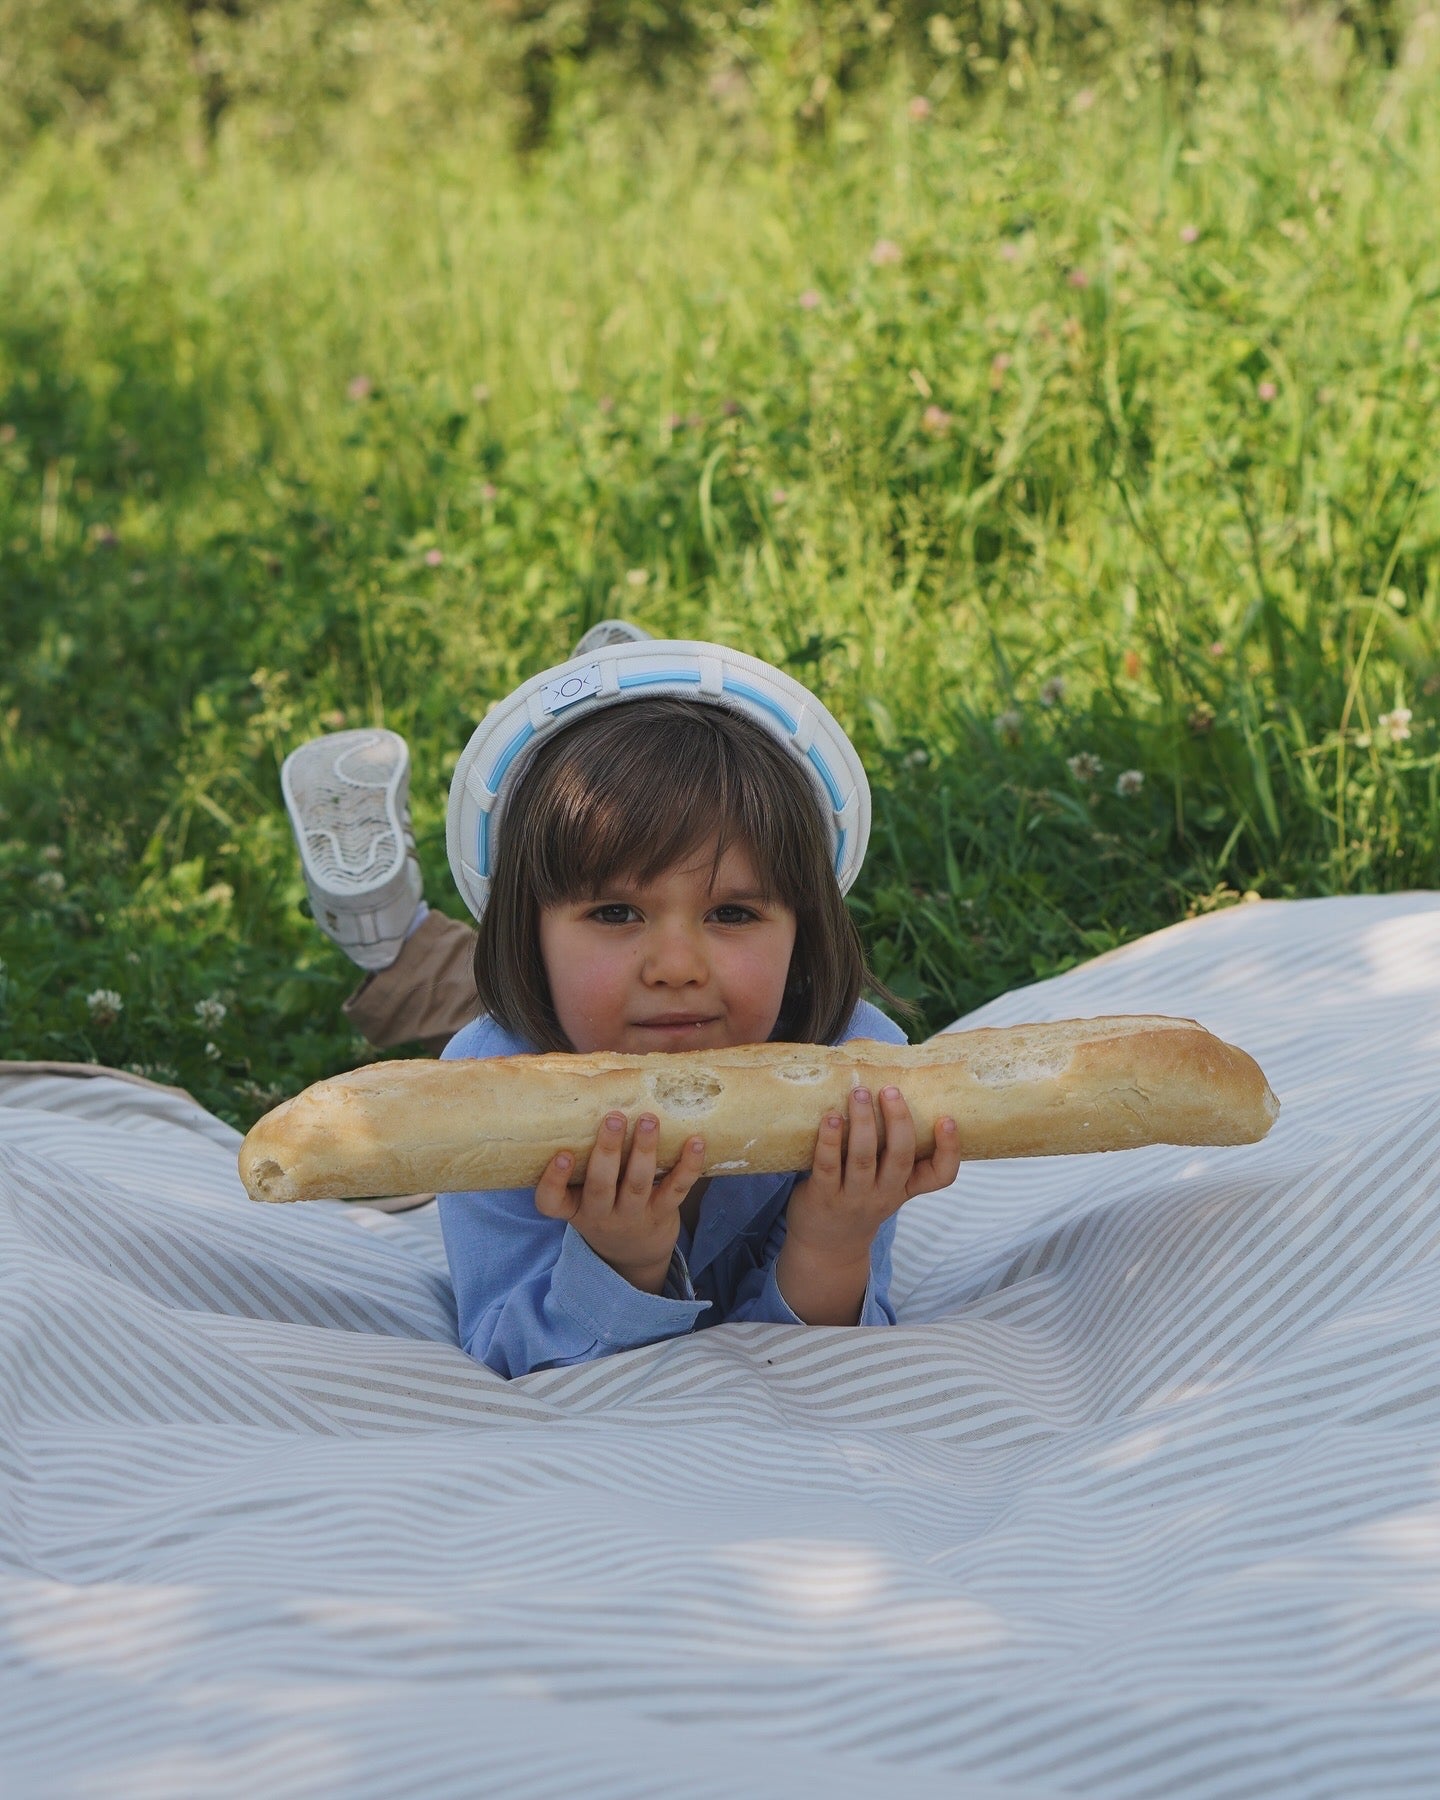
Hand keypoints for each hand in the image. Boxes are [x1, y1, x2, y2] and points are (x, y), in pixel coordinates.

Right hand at [533, 1111, 706, 1293]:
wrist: (633, 1256)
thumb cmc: (603, 1209)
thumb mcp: (581, 1196)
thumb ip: (582, 1161)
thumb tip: (590, 1095)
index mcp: (574, 1207)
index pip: (551, 1202)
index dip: (553, 1180)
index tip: (561, 1154)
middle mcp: (600, 1214)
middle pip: (600, 1186)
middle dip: (608, 1151)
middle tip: (614, 1117)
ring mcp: (632, 1216)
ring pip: (637, 1184)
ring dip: (644, 1150)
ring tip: (649, 1120)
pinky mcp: (661, 1214)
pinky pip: (676, 1190)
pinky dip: (688, 1166)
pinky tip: (696, 1141)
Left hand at [785, 1084, 961, 1265]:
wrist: (826, 1248)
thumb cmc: (857, 1202)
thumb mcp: (885, 1186)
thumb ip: (890, 1151)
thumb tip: (887, 1087)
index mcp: (905, 1188)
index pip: (941, 1176)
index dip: (949, 1149)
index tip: (947, 1119)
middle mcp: (884, 1194)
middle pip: (900, 1158)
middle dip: (898, 1121)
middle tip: (891, 1091)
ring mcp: (854, 1197)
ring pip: (863, 1158)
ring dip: (863, 1122)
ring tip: (859, 1093)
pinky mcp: (823, 1197)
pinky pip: (827, 1165)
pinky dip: (829, 1140)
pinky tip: (831, 1118)